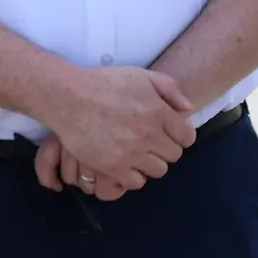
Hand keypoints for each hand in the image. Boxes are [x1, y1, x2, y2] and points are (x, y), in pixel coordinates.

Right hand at [35, 66, 196, 192]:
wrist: (69, 97)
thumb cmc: (105, 83)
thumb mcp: (140, 75)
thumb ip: (170, 89)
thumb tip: (188, 110)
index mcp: (157, 111)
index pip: (186, 137)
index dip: (180, 135)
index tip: (168, 132)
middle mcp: (148, 134)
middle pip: (173, 156)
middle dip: (164, 148)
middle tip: (150, 140)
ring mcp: (131, 153)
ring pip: (157, 171)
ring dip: (150, 162)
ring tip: (137, 151)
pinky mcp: (113, 167)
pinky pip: (136, 182)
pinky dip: (133, 174)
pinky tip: (125, 161)